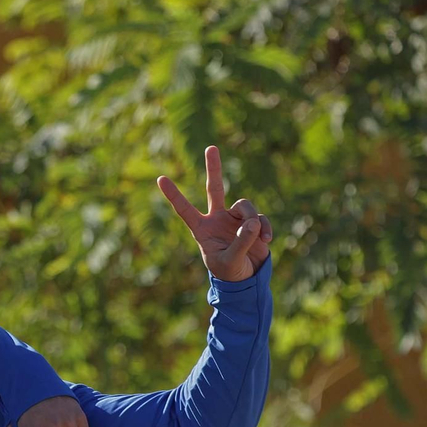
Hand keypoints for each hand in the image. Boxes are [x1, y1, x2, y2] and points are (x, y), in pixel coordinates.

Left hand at [157, 146, 271, 283]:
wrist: (247, 279)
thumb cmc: (230, 272)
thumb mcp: (230, 261)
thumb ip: (241, 243)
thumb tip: (252, 222)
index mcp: (202, 229)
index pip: (184, 209)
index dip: (174, 195)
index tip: (160, 178)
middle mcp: (216, 219)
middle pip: (215, 189)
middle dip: (214, 168)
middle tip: (210, 148)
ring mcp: (234, 219)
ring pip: (244, 205)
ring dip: (251, 219)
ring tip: (257, 238)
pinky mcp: (253, 223)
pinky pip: (260, 218)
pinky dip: (265, 228)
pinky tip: (267, 241)